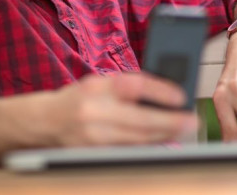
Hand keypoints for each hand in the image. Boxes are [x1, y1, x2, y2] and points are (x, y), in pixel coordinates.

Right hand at [51, 72, 197, 146]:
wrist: (45, 121)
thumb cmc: (78, 99)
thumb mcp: (99, 82)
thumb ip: (126, 85)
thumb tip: (162, 92)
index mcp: (98, 87)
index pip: (135, 86)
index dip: (161, 91)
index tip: (181, 97)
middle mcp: (95, 110)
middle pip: (140, 119)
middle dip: (170, 122)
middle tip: (191, 120)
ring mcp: (94, 135)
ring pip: (136, 140)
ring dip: (163, 137)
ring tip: (182, 131)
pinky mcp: (94, 153)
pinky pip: (127, 151)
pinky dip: (147, 147)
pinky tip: (162, 142)